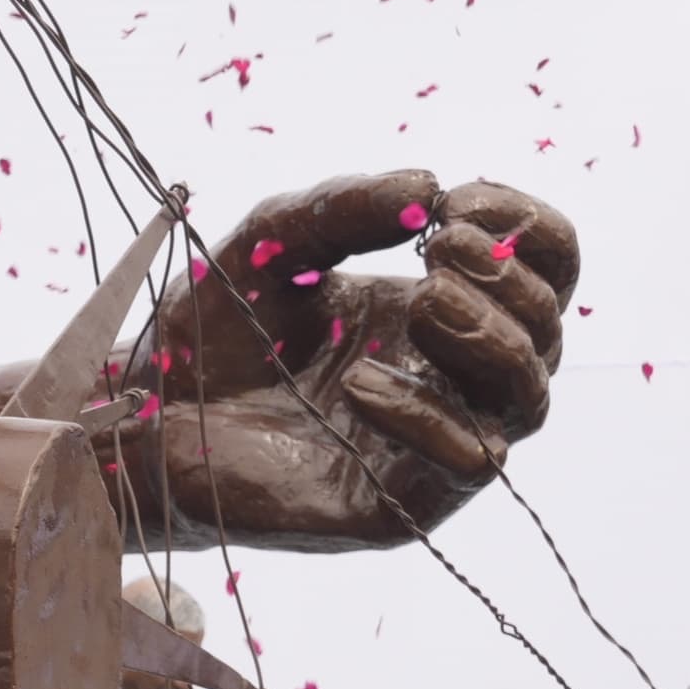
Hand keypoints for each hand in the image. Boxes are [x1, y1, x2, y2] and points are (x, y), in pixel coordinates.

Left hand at [113, 171, 577, 547]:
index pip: (542, 271)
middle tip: (438, 249)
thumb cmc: (211, 333)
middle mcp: (446, 377)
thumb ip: (345, 207)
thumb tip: (429, 185)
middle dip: (508, 282)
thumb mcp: (272, 242)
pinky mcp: (399, 503)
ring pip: (528, 401)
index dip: (528, 231)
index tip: (462, 201)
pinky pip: (467, 464)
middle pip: (547, 333)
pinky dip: (428, 414)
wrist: (142, 417)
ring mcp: (428, 442)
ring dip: (492, 339)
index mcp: (432, 310)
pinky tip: (359, 382)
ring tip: (422, 301)